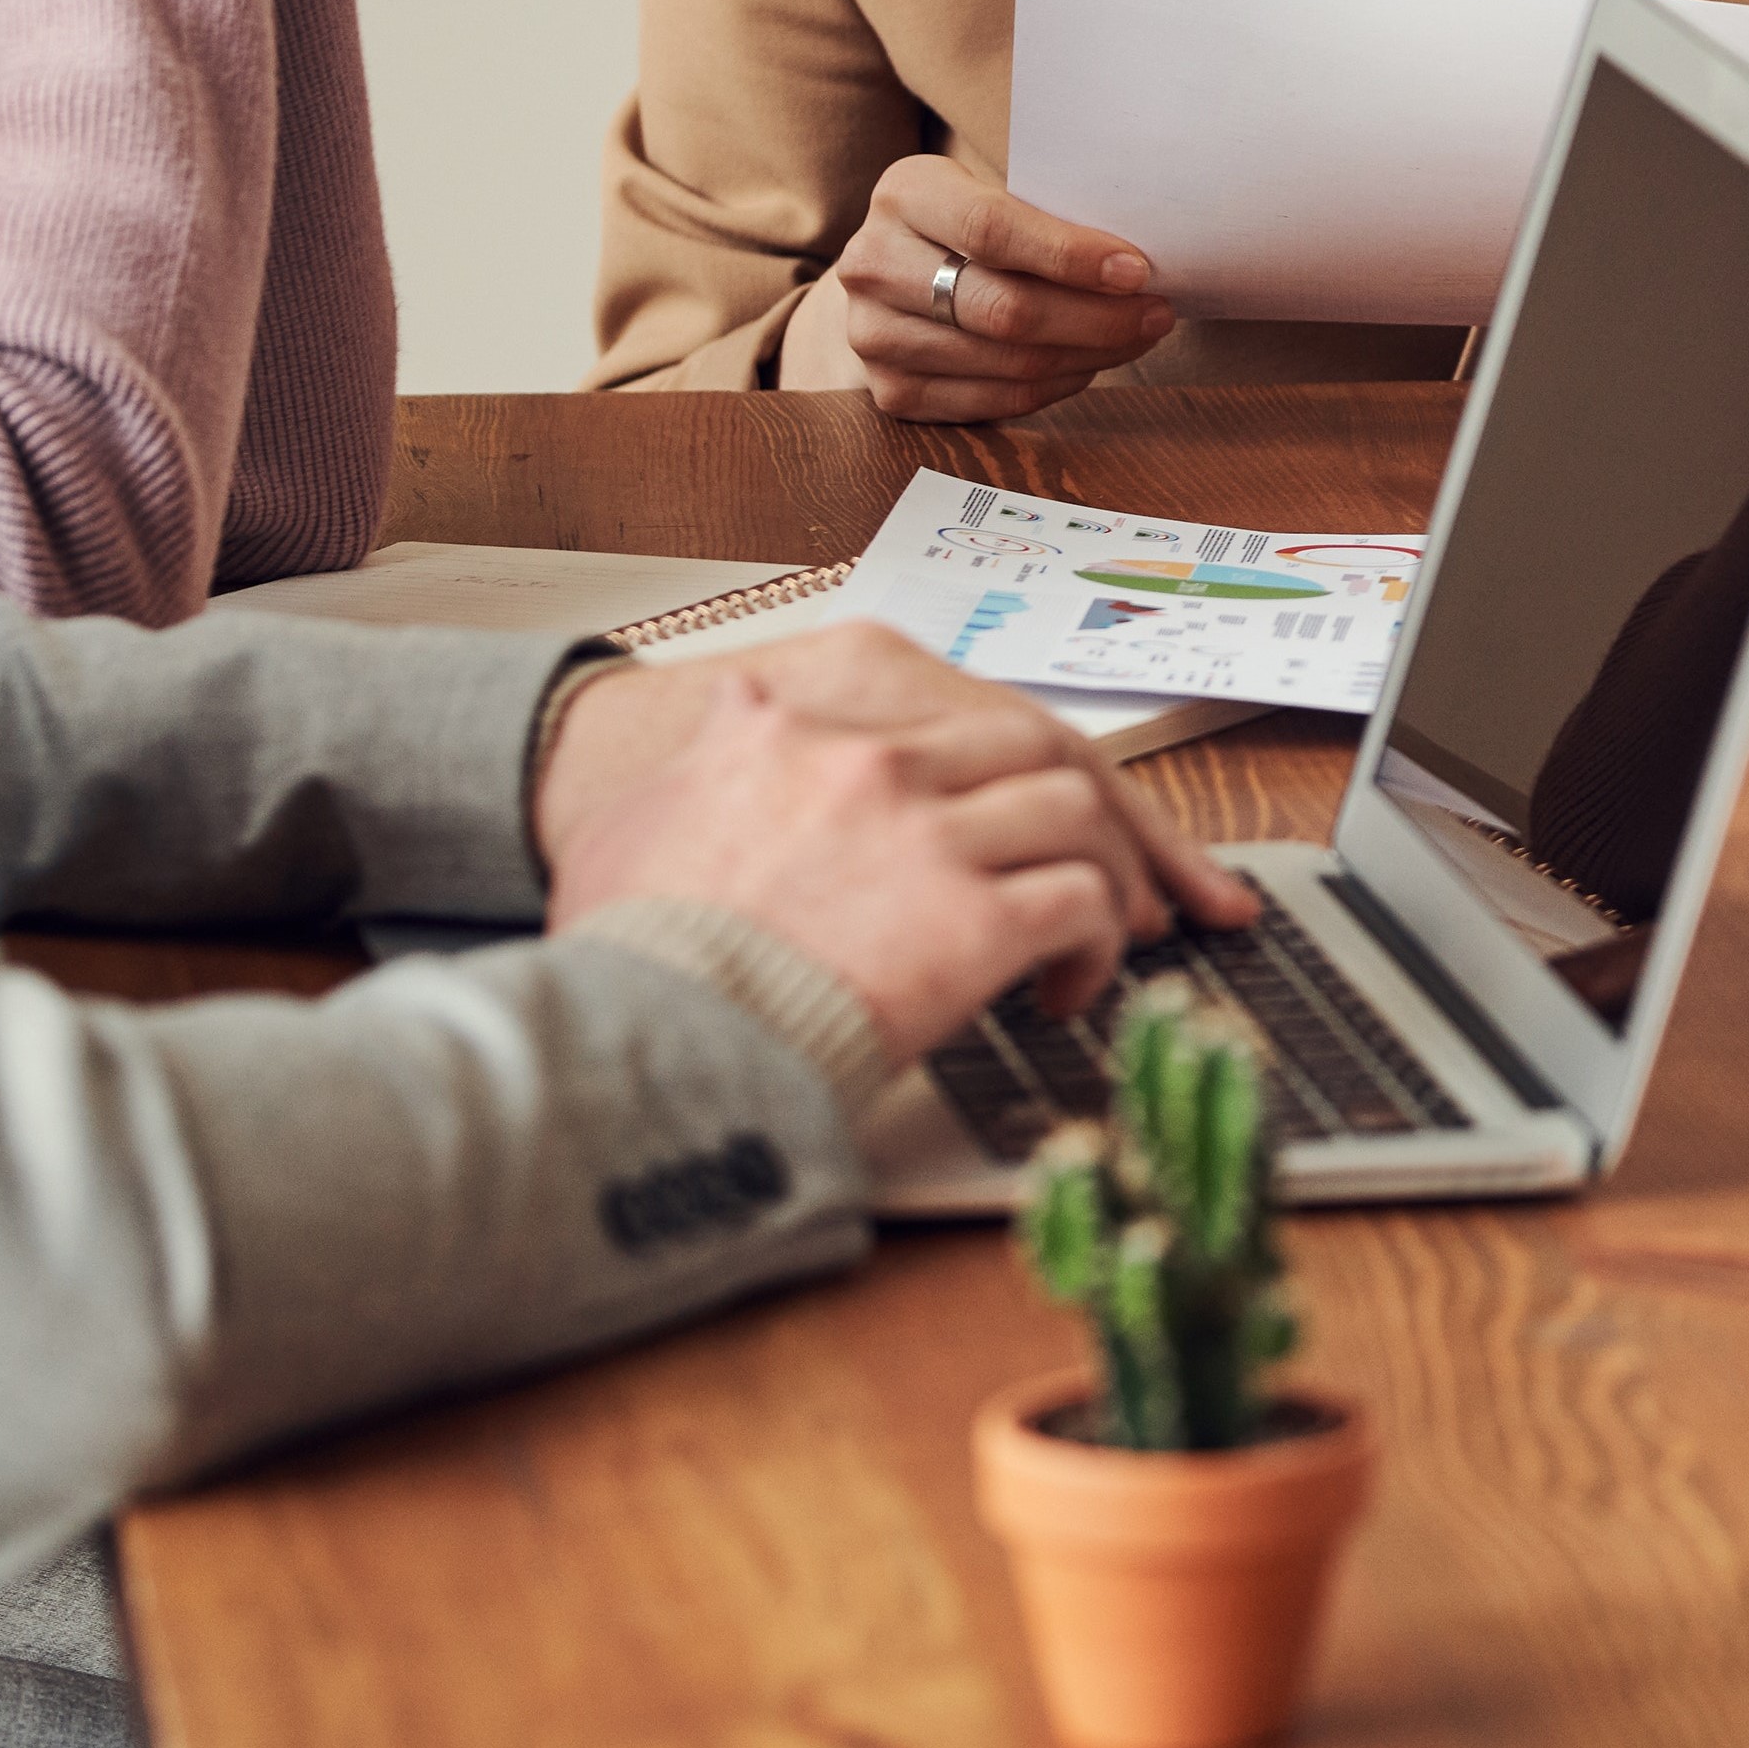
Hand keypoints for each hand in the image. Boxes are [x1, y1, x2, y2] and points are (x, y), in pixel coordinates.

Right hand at [539, 645, 1256, 1046]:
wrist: (636, 1038)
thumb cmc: (629, 956)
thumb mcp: (638, 821)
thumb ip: (709, 754)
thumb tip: (729, 708)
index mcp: (800, 730)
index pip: (950, 718)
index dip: (1008, 765)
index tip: (1026, 809)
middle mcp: (876, 763)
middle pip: (1039, 744)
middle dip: (1092, 806)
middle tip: (1119, 866)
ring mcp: (930, 834)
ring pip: (1078, 812)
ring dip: (1105, 872)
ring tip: (1102, 932)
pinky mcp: (972, 917)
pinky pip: (1081, 906)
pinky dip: (1094, 944)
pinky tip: (1065, 989)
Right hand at [826, 154, 1174, 419]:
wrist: (898, 270)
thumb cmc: (971, 223)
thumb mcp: (993, 189)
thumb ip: (1048, 214)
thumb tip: (1140, 263)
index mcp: (904, 194)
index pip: (993, 230)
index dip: (1071, 256)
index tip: (1137, 271)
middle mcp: (873, 264)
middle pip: (1003, 308)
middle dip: (1096, 317)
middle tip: (1156, 314)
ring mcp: (873, 334)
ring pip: (1006, 361)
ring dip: (1088, 355)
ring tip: (1136, 337)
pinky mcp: (891, 391)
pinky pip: (995, 401)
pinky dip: (1057, 385)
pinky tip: (1089, 363)